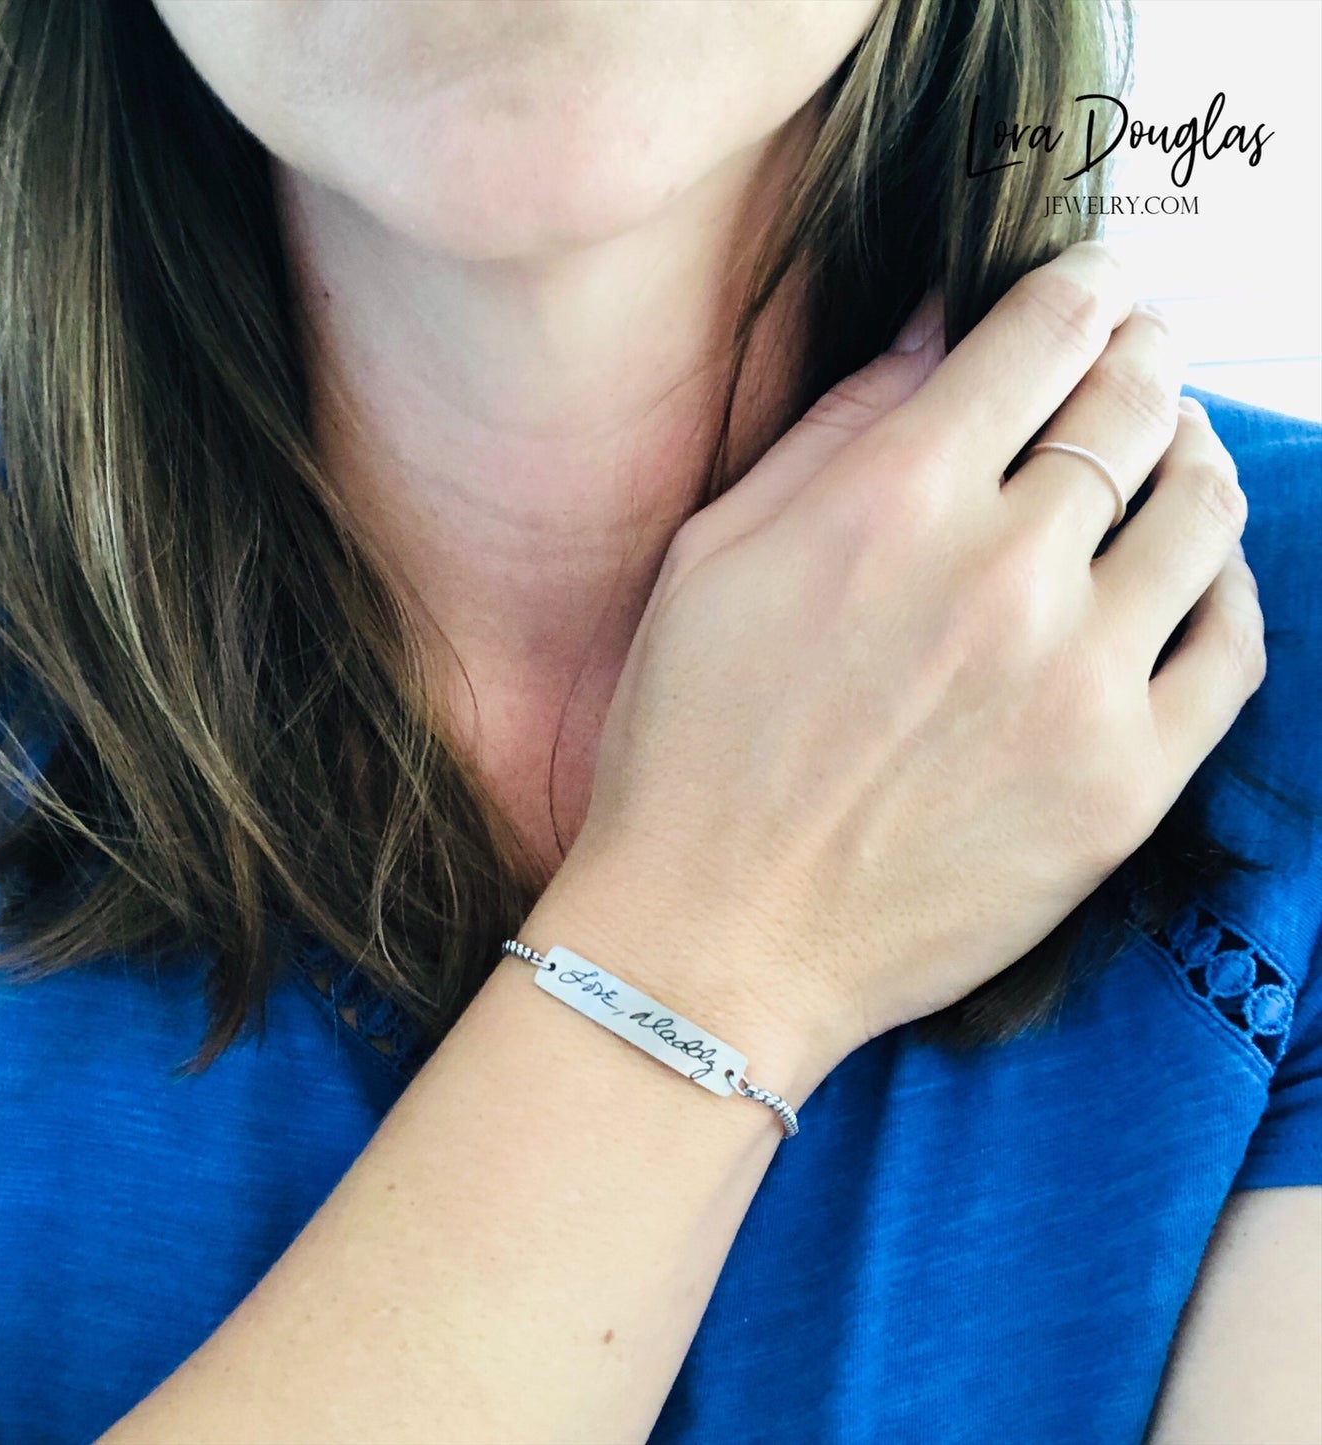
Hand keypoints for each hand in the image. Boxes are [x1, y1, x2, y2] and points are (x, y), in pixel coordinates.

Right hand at [546, 241, 1262, 1083]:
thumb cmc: (690, 748)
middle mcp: (1003, 575)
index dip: (1086, 284)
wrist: (716, 937)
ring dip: (1193, 458)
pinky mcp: (1124, 785)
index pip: (1046, 332)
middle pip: (1138, 404)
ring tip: (1169, 459)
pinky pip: (1230, 647)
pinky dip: (1224, 588)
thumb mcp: (715, 559)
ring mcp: (1079, 684)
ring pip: (1204, 511)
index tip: (1096, 286)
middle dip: (1144, 355)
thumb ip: (835, 432)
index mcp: (893, 502)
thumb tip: (940, 334)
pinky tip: (1189, 579)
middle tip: (1136, 357)